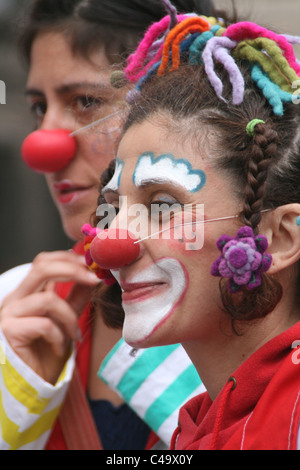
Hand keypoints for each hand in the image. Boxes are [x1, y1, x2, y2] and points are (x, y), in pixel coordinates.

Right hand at [0, 251, 98, 383]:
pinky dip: (59, 336)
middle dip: (73, 270)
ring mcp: (8, 314)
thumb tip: (93, 274)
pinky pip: (44, 324)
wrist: (34, 386)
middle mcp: (14, 299)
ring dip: (70, 318)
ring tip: (73, 335)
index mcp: (26, 293)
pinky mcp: (9, 330)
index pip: (44, 261)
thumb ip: (76, 296)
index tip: (93, 265)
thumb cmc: (48, 354)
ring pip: (48, 299)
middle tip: (95, 279)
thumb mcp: (68, 319)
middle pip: (41, 267)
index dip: (69, 258)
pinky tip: (59, 348)